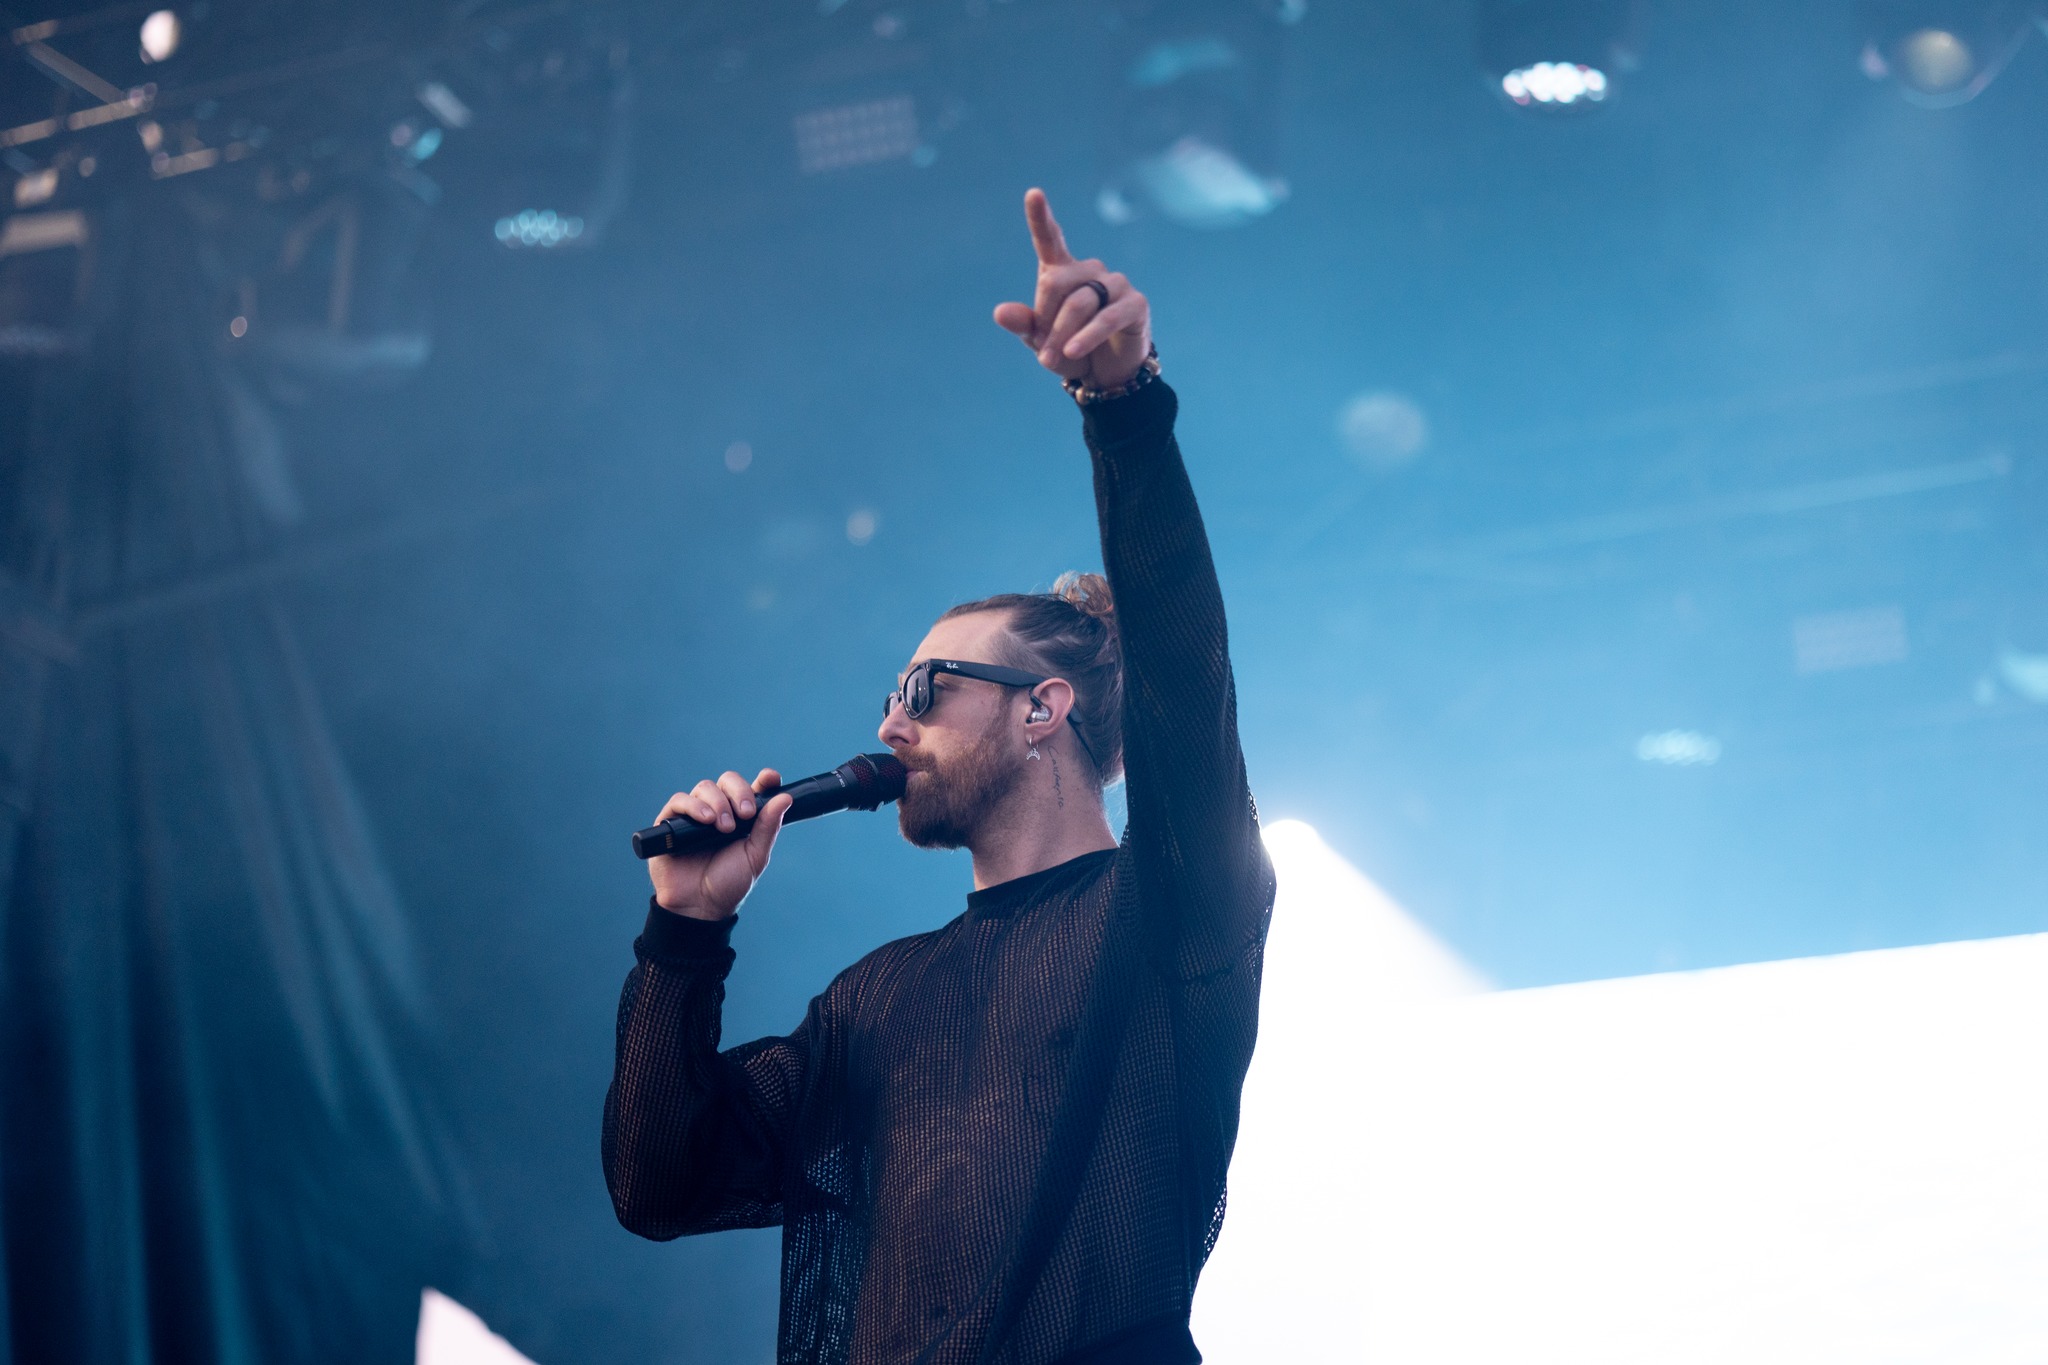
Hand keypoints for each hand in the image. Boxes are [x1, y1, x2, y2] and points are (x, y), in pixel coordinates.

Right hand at [646, 769, 792, 920]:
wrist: (701, 907)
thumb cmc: (729, 884)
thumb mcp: (755, 856)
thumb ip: (768, 827)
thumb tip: (785, 798)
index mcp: (742, 818)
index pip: (753, 789)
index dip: (763, 780)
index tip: (770, 778)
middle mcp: (718, 811)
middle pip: (727, 782)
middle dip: (739, 792)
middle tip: (746, 814)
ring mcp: (694, 816)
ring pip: (705, 788)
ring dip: (718, 802)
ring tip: (724, 828)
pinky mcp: (671, 823)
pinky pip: (679, 801)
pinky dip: (693, 806)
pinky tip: (706, 820)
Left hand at [993, 188, 1151, 390]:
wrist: (1106, 375)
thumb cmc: (1070, 349)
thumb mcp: (1040, 340)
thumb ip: (1023, 324)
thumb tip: (999, 313)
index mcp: (1063, 272)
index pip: (1050, 239)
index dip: (1040, 216)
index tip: (1033, 193)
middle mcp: (1090, 270)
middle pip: (1056, 283)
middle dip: (1046, 319)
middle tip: (1043, 349)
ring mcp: (1115, 284)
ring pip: (1080, 302)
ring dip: (1063, 334)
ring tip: (1055, 357)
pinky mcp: (1135, 303)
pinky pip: (1106, 317)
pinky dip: (1087, 337)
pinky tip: (1074, 350)